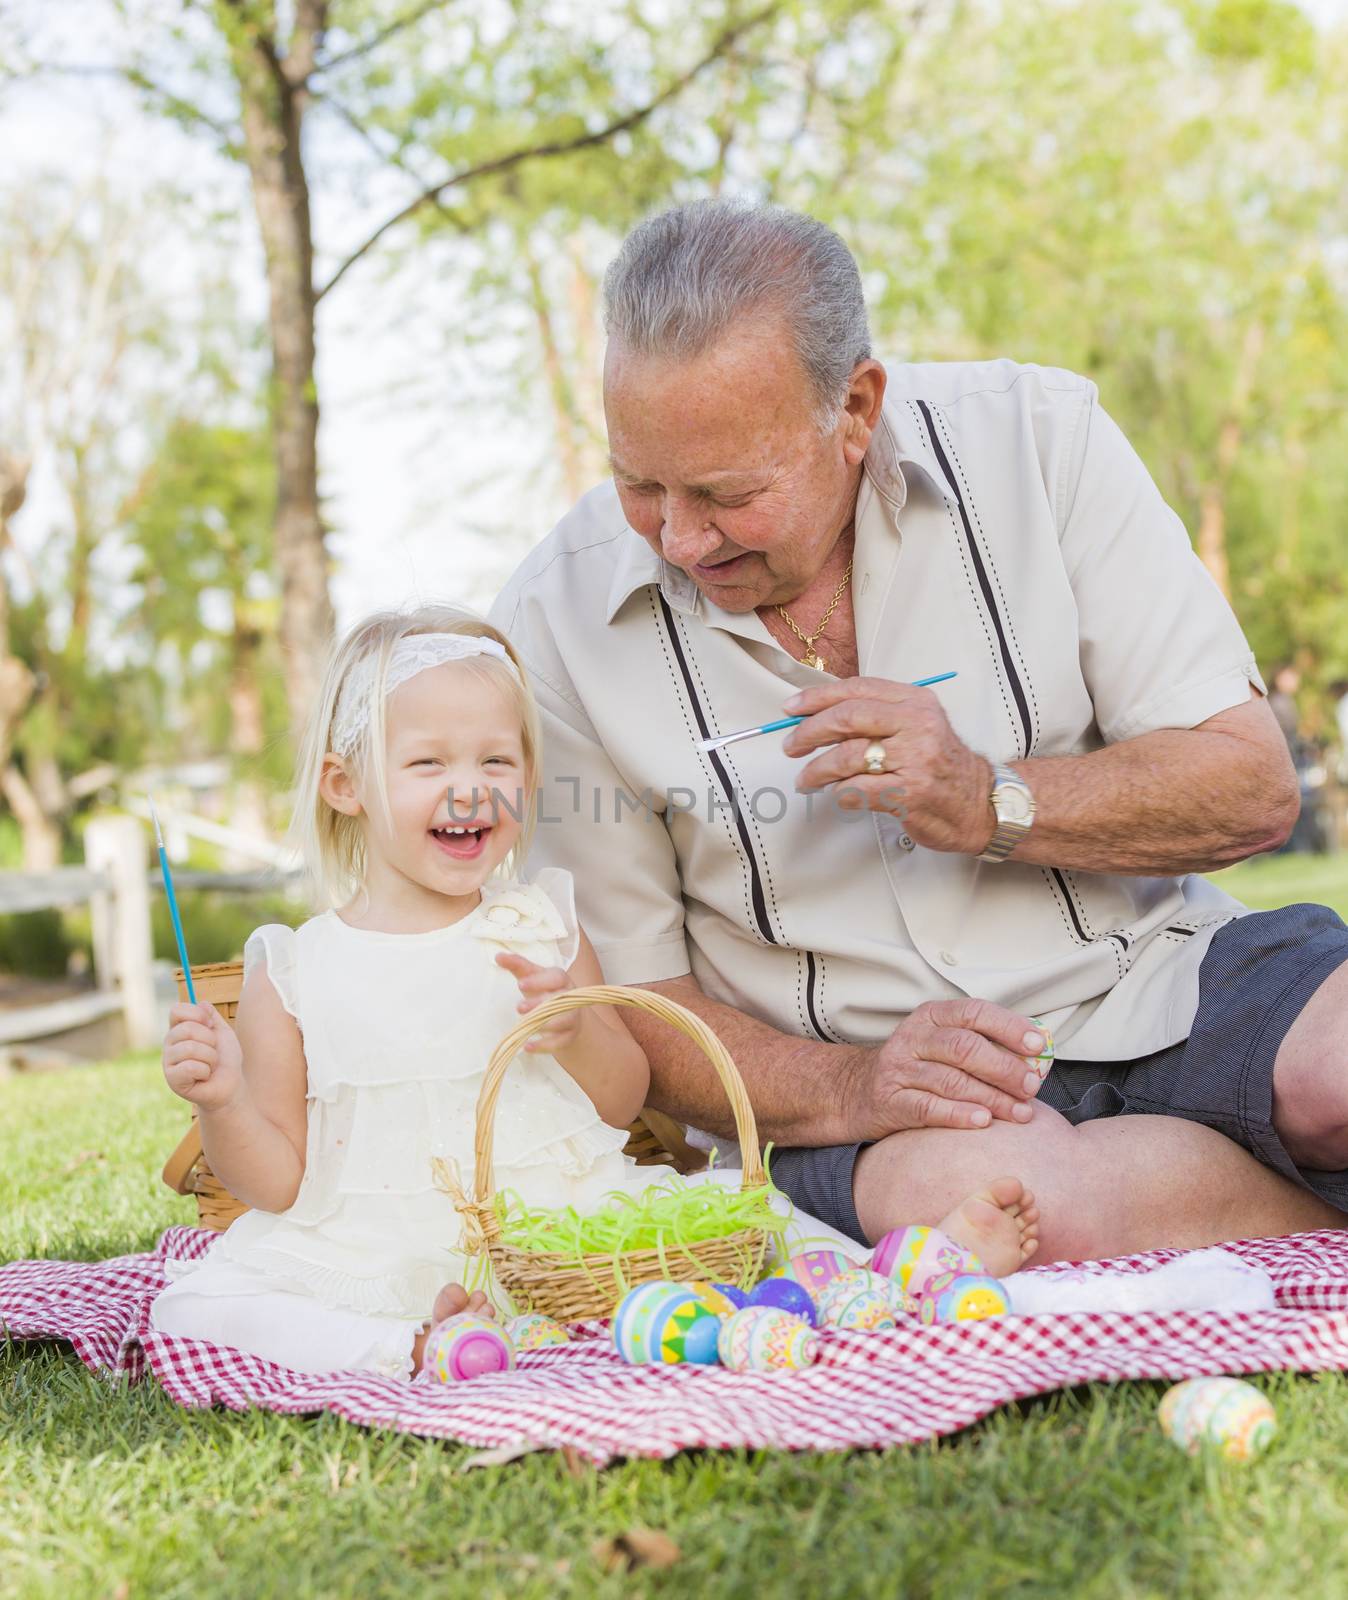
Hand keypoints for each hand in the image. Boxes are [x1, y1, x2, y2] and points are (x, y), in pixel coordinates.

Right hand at [162, 1001, 244, 1111]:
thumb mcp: (222, 1032)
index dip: (196, 1014)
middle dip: (209, 1040)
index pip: (176, 1010)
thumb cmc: (225, 1059)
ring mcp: (168, 1062)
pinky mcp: (173, 1080)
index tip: (210, 1024)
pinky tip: (204, 1077)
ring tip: (210, 1065)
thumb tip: (202, 1003)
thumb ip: (212, 1016)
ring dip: (210, 1057)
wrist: (231, 1085)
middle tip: (213, 1051)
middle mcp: (170, 1044)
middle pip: (186, 1028)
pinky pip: (190, 1067)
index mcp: (179, 1030)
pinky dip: (205, 1071)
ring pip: (190, 1048)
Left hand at [494, 951, 579, 1053]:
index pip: (556, 977)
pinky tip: (528, 1047)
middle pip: (558, 999)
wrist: (567, 1016)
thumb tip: (498, 955)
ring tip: (525, 1026)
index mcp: (561, 980)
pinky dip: (544, 1046)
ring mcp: (572, 1017)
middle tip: (519, 1007)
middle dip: (538, 1004)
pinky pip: (559, 1042)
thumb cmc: (546, 991)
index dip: (540, 981)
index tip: (521, 984)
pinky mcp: (569, 1036)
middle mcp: (570, 997)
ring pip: (563, 1020)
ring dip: (544, 1024)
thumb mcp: (533, 977)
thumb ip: (518, 966)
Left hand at [782, 676, 992, 853]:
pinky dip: (838, 794)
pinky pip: (856, 790)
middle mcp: (917, 725)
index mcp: (915, 702)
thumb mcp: (918, 726)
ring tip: (807, 779)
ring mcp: (915, 759)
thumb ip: (876, 717)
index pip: (857, 689)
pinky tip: (837, 795)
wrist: (981, 803)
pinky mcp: (910, 793)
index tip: (791, 709)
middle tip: (792, 746)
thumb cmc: (941, 766)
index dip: (817, 698)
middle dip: (809, 732)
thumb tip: (817, 717)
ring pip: (846, 756)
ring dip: (817, 770)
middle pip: (847, 717)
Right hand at [845, 998, 1048, 1136]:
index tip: (1038, 1046)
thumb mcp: (941, 1044)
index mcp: (931, 1017)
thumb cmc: (917, 1068)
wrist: (856, 1091)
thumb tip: (1037, 1058)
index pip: (974, 1012)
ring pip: (951, 1080)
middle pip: (965, 1047)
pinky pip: (929, 1107)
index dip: (1009, 1027)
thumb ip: (982, 1045)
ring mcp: (899, 1069)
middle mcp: (913, 1038)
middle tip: (1031, 1087)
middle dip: (1004, 1068)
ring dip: (991, 1097)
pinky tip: (983, 1121)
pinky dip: (959, 1114)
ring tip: (1020, 1113)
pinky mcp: (890, 1101)